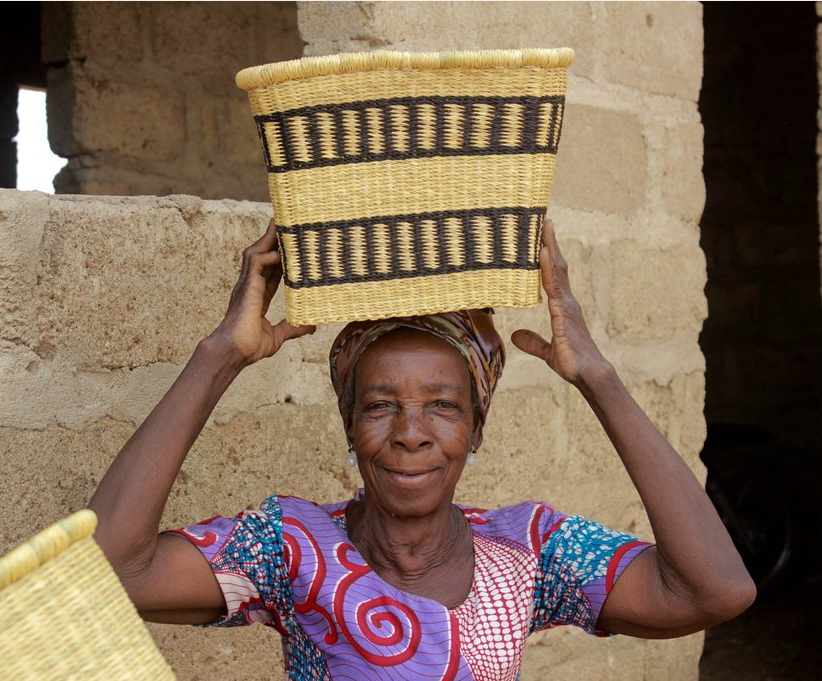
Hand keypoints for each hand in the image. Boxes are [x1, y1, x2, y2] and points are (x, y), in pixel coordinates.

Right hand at [209, 219, 314, 366]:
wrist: (233, 353)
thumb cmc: (249, 346)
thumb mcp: (277, 335)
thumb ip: (292, 328)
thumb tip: (310, 327)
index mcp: (256, 296)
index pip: (269, 271)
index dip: (279, 259)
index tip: (290, 247)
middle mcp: (249, 287)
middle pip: (260, 256)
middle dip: (271, 241)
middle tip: (284, 225)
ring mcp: (246, 285)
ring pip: (255, 254)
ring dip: (267, 240)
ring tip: (280, 225)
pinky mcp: (246, 288)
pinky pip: (256, 263)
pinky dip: (267, 256)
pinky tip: (279, 253)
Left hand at [511, 218, 608, 385]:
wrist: (587, 374)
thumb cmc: (572, 362)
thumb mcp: (547, 350)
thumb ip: (533, 341)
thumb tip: (516, 335)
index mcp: (563, 307)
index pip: (553, 276)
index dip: (548, 257)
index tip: (542, 238)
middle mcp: (567, 301)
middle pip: (557, 265)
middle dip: (550, 243)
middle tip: (543, 219)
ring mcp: (567, 304)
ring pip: (557, 269)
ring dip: (550, 246)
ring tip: (543, 225)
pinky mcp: (564, 312)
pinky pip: (554, 285)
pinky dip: (548, 268)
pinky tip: (543, 253)